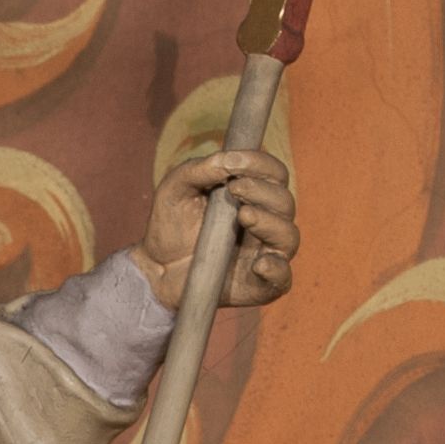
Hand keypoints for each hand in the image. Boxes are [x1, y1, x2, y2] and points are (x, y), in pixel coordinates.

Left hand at [131, 147, 296, 311]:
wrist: (156, 268)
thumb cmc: (171, 224)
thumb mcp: (176, 188)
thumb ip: (198, 169)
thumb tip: (227, 159)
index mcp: (254, 195)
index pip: (274, 174)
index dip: (260, 163)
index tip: (233, 161)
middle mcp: (267, 221)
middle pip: (284, 201)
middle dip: (262, 191)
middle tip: (234, 189)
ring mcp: (266, 253)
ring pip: (288, 235)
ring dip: (270, 222)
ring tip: (243, 216)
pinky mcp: (261, 285)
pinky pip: (282, 278)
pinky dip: (276, 269)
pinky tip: (259, 264)